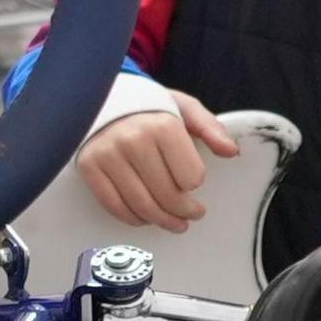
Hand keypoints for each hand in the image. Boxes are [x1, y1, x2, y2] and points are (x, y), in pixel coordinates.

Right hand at [75, 92, 241, 232]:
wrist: (102, 97)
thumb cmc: (148, 104)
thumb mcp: (183, 106)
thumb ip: (209, 127)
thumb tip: (231, 151)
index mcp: (162, 125)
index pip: (190, 176)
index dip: (195, 183)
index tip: (194, 183)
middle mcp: (133, 141)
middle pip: (167, 196)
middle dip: (185, 212)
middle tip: (192, 215)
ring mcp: (108, 155)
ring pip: (142, 206)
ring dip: (163, 221)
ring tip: (175, 223)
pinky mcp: (89, 167)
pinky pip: (114, 205)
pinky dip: (133, 218)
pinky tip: (146, 217)